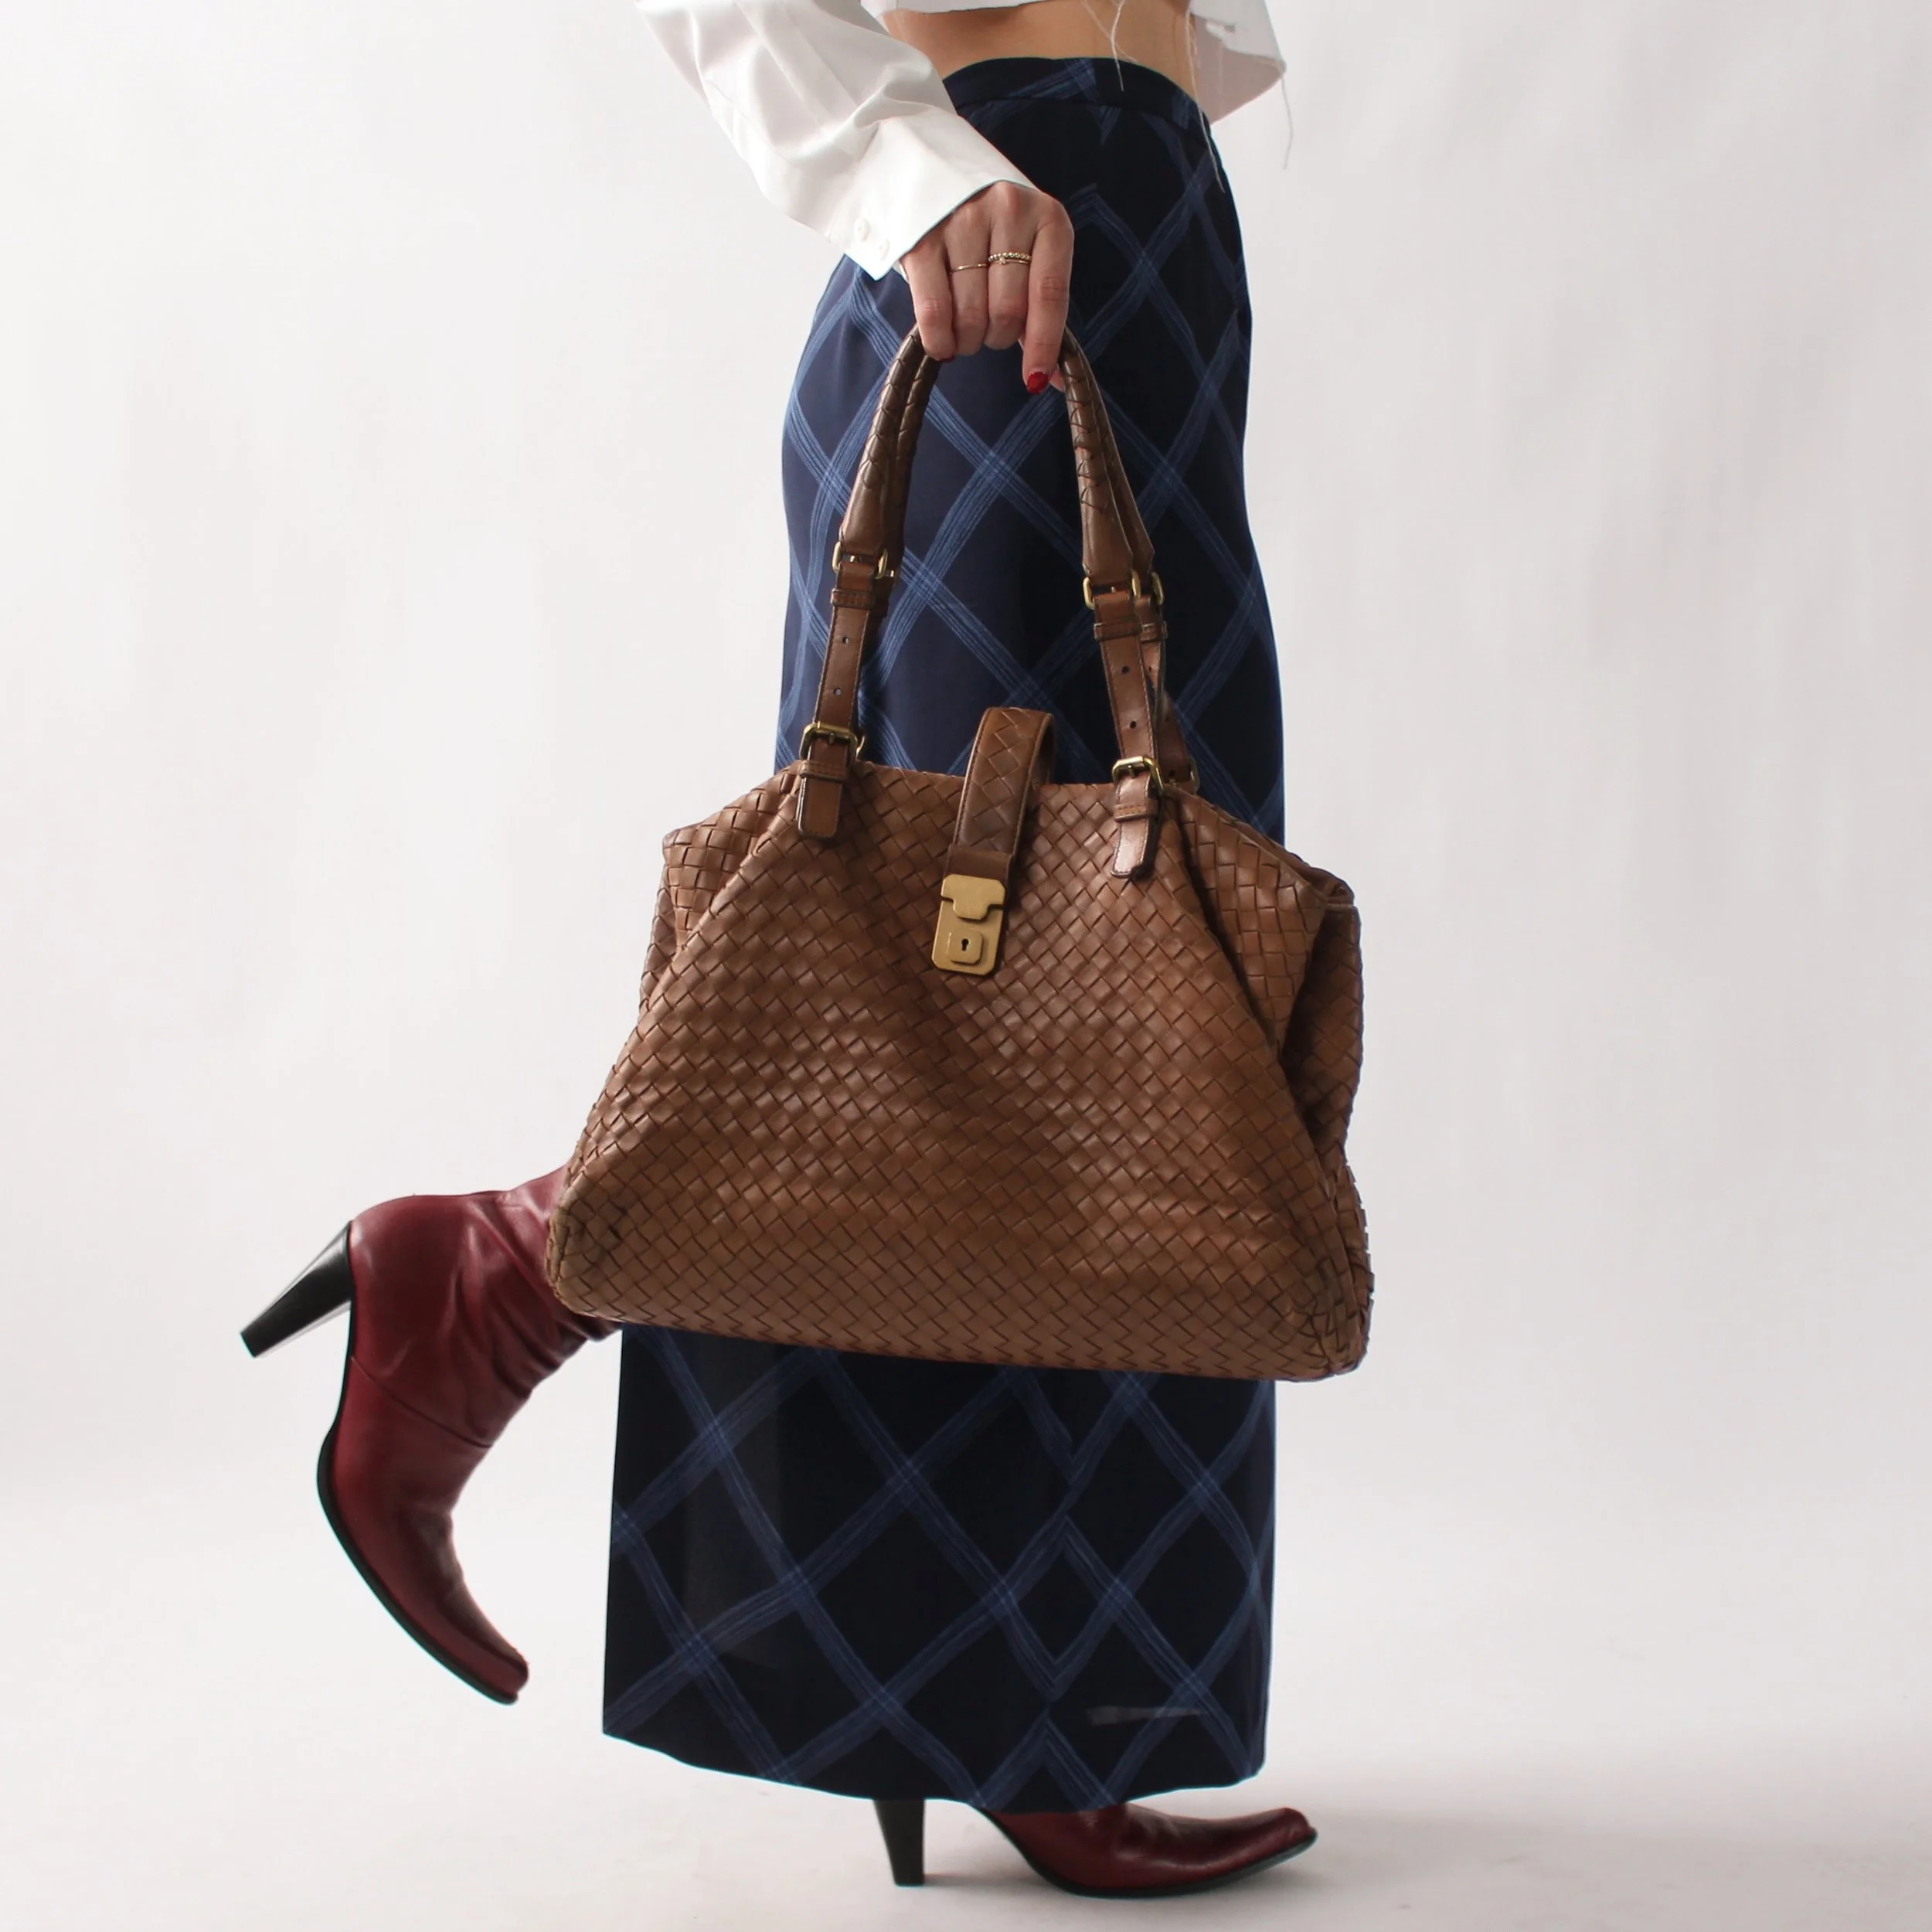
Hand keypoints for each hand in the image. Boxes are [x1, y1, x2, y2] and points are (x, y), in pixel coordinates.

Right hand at [899, 181, 1073, 390]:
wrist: (938, 173)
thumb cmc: (993, 231)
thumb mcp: (1028, 255)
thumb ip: (1039, 311)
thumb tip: (1050, 380)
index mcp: (1048, 219)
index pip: (1049, 293)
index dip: (1042, 342)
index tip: (1032, 379)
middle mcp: (1008, 211)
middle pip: (1007, 310)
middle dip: (997, 337)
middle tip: (988, 333)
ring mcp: (962, 220)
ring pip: (971, 314)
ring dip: (968, 341)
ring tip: (965, 332)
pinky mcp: (922, 238)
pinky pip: (934, 310)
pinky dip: (940, 340)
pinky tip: (943, 346)